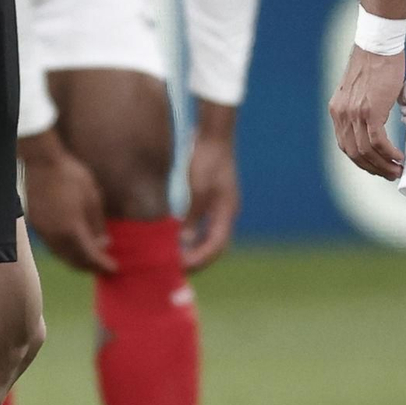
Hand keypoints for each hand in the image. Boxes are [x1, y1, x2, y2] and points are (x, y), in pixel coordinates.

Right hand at [19, 130, 115, 273]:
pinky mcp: (36, 226)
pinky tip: (73, 247)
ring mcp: (43, 232)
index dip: (103, 264)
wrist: (42, 162)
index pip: (90, 256)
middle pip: (74, 261)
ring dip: (76, 260)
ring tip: (90, 260)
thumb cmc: (71, 176)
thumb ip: (98, 224)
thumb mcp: (93, 198)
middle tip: (103, 267)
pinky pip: (52, 246)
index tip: (114, 269)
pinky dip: (65, 251)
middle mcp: (56, 236)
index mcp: (72, 229)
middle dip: (90, 267)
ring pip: (61, 256)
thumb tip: (104, 243)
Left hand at [182, 103, 240, 271]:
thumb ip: (193, 216)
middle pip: (216, 245)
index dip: (200, 259)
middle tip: (178, 268)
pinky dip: (194, 236)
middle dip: (198, 259)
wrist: (214, 136)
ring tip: (178, 258)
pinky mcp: (214, 200)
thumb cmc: (207, 159)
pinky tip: (180, 239)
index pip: (217, 246)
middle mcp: (227, 212)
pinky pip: (206, 226)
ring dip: (196, 249)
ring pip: (211, 236)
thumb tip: (185, 240)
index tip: (182, 266)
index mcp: (227, 212)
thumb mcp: (198, 188)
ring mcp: (222, 206)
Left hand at [328, 46, 405, 180]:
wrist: (378, 45)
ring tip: (396, 170)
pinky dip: (388, 153)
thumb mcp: (361, 91)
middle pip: (354, 153)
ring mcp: (354, 114)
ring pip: (366, 151)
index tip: (375, 167)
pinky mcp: (370, 111)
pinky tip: (398, 157)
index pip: (345, 145)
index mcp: (337, 111)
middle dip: (372, 168)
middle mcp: (342, 115)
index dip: (360, 160)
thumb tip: (376, 124)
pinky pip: (377, 141)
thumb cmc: (375, 64)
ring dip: (382, 164)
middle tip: (388, 174)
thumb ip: (362, 109)